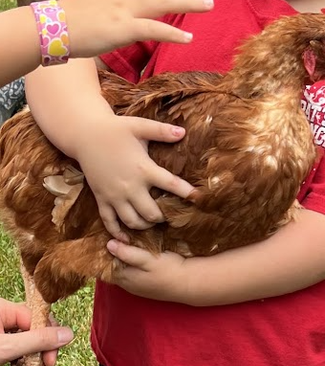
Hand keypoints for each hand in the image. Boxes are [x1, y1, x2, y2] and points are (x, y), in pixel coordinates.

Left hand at [0, 298, 72, 365]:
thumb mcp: (8, 347)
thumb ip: (37, 340)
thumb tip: (66, 334)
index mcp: (3, 308)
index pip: (37, 316)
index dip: (48, 336)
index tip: (51, 358)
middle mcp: (2, 314)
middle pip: (33, 325)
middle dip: (41, 345)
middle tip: (45, 364)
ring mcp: (0, 326)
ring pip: (25, 336)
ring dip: (32, 352)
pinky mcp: (0, 339)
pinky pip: (16, 343)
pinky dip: (21, 355)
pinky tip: (22, 365)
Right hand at [62, 0, 219, 56]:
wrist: (51, 26)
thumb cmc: (75, 20)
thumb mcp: (103, 5)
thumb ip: (122, 4)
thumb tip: (136, 9)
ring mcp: (124, 10)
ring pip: (164, 1)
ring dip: (189, 2)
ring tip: (210, 6)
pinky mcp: (120, 29)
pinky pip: (152, 29)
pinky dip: (172, 32)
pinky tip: (188, 38)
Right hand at [76, 114, 194, 234]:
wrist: (85, 134)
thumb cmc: (115, 129)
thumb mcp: (139, 126)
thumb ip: (161, 131)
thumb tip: (184, 132)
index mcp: (143, 168)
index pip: (170, 184)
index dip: (186, 192)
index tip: (198, 199)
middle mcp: (129, 186)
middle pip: (151, 213)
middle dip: (162, 217)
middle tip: (169, 215)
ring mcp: (114, 195)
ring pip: (132, 221)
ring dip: (144, 226)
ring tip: (151, 222)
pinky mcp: (101, 199)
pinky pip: (109, 222)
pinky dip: (118, 233)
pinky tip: (126, 239)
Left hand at [107, 238, 187, 300]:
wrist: (189, 283)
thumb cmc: (169, 269)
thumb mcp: (148, 259)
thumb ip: (128, 253)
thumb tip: (109, 244)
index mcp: (124, 278)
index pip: (106, 263)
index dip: (108, 249)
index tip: (112, 235)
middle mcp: (127, 285)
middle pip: (114, 266)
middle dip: (115, 254)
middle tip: (122, 237)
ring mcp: (136, 287)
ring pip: (123, 270)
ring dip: (125, 258)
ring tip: (131, 243)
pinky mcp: (145, 286)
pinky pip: (132, 274)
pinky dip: (133, 265)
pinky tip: (140, 255)